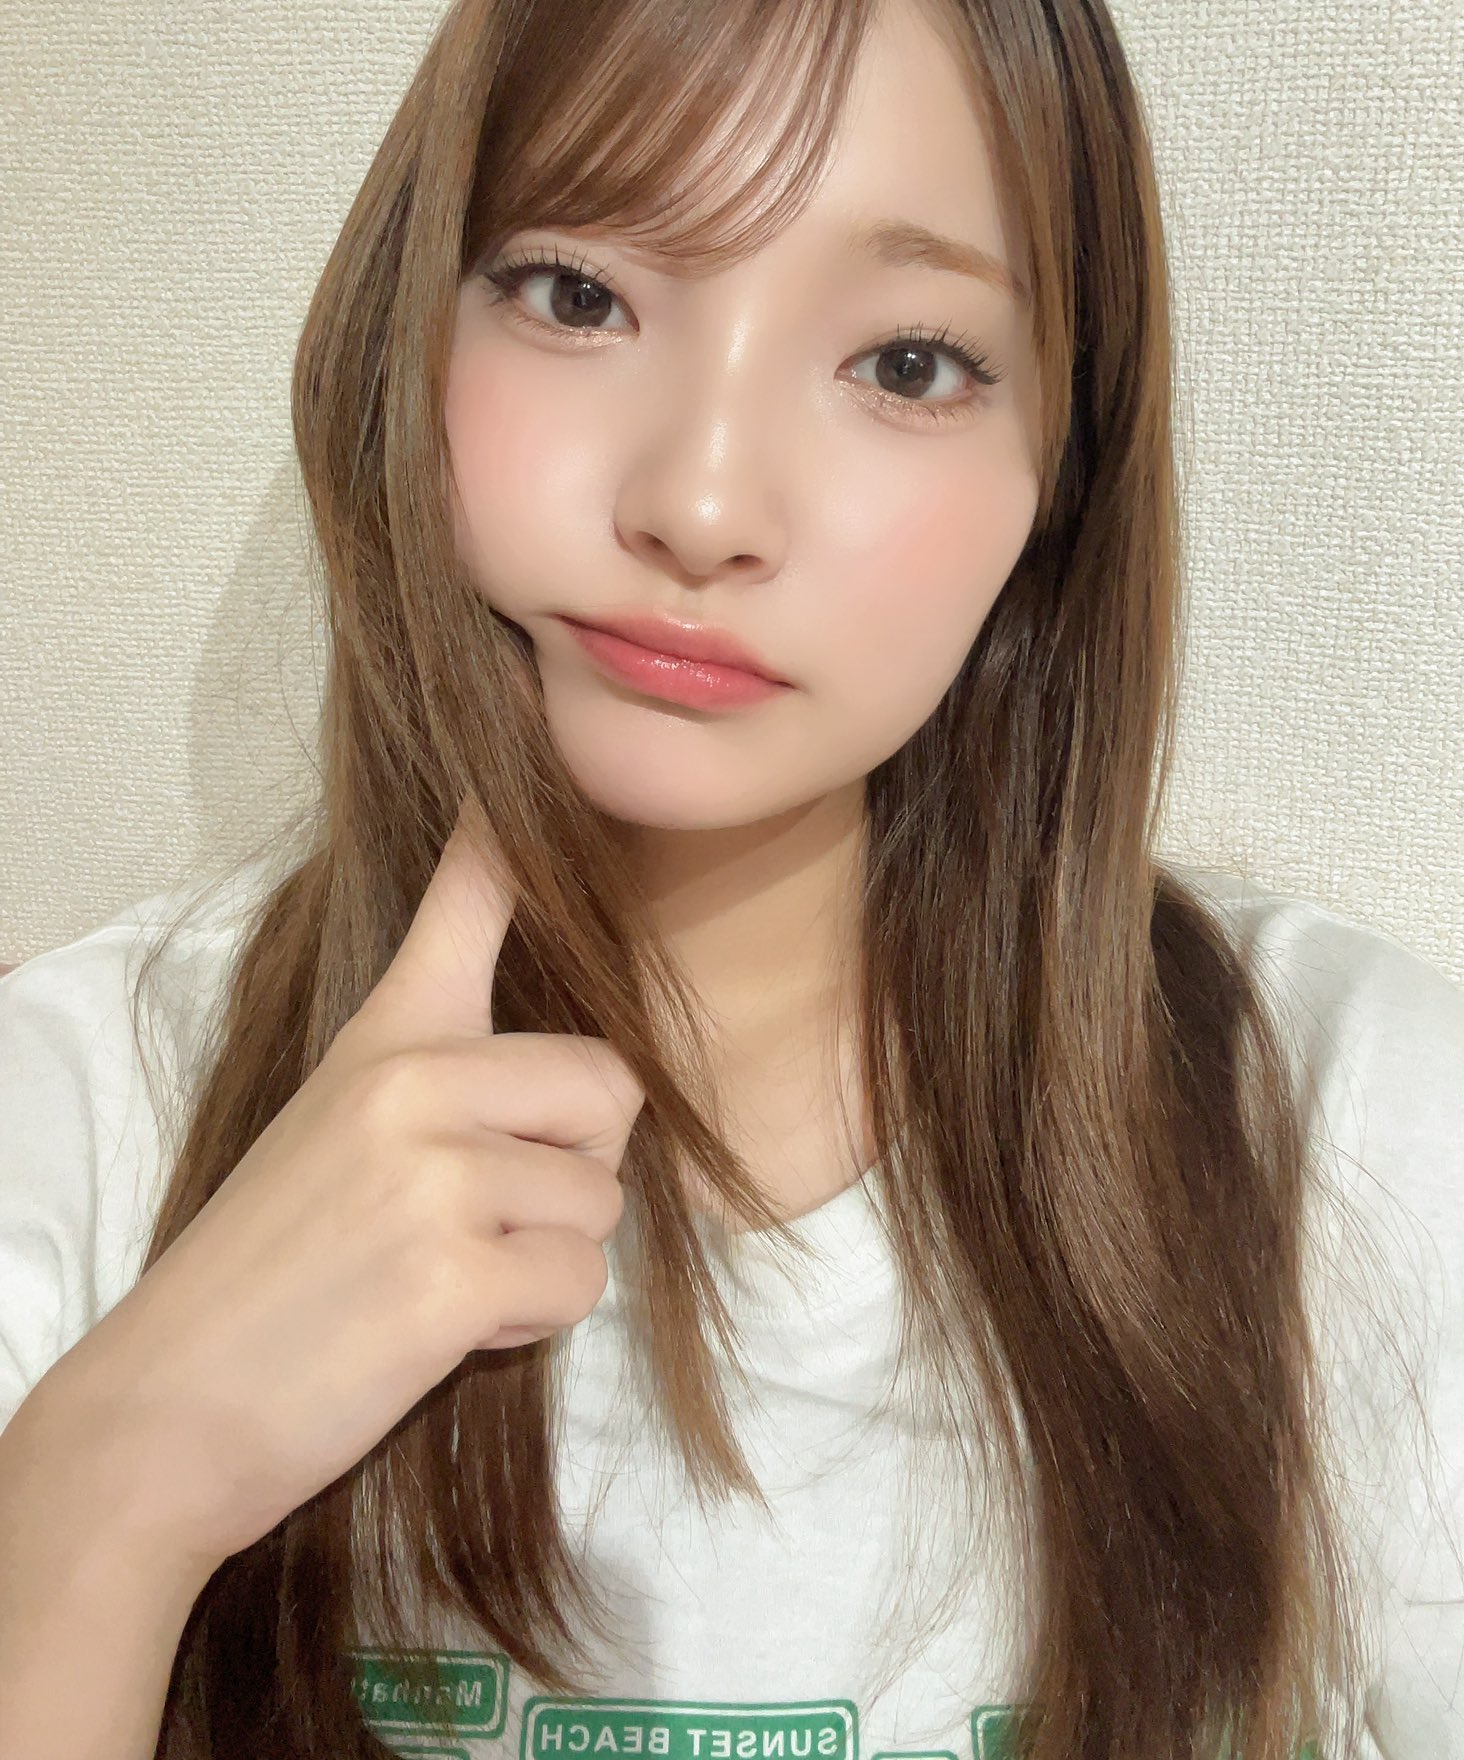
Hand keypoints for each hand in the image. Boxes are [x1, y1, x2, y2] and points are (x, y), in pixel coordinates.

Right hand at [38, 799, 645, 1571]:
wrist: (167, 1410)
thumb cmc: (268, 1273)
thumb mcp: (336, 1127)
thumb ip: (439, 1074)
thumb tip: (576, 1067)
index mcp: (387, 1036)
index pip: (469, 896)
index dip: (511, 824)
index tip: (534, 738)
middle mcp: (412, 1078)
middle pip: (611, 1085)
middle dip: (577, 1169)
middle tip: (485, 1218)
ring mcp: (430, 1171)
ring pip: (601, 1201)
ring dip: (548, 1261)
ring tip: (444, 1280)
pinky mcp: (448, 1271)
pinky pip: (578, 1283)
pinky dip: (532, 1324)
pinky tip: (446, 1330)